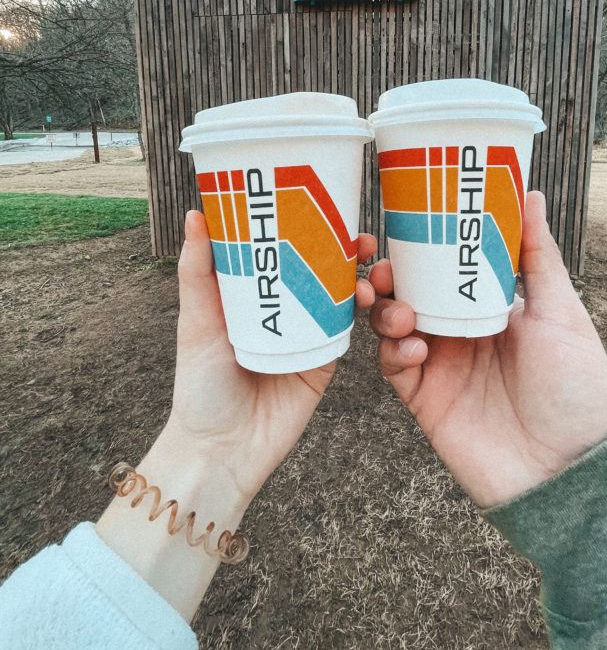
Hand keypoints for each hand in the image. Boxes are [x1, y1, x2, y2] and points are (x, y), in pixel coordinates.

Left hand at [168, 209, 376, 504]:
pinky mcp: (324, 360)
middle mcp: (281, 309)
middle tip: (360, 234)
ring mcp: (305, 333)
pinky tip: (368, 295)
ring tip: (366, 269)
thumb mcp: (196, 321)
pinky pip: (346, 329)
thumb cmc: (200, 386)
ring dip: (357, 276)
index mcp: (250, 294)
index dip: (302, 222)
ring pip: (338, 294)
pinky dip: (361, 310)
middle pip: (317, 267)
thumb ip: (198, 272)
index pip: (280, 248)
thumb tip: (195, 213)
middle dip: (342, 246)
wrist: (224, 451)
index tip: (322, 197)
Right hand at [369, 191, 606, 507]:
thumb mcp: (562, 313)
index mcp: (490, 307)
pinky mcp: (425, 401)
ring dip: (387, 311)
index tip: (405, 223)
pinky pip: (394, 367)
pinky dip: (395, 351)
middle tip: (384, 268)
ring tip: (401, 311)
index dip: (422, 247)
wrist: (570, 470)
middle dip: (390, 277)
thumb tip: (532, 194)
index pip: (446, 267)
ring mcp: (441, 366)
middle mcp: (461, 333)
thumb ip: (538, 256)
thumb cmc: (577, 388)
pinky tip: (416, 348)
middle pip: (410, 293)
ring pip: (393, 326)